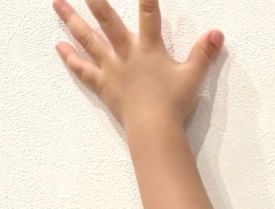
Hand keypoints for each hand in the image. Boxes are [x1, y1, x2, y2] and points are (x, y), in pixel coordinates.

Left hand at [51, 0, 224, 128]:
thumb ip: (204, 53)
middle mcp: (126, 52)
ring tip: (56, 3)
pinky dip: (71, 58)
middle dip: (94, 0)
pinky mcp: (103, 85)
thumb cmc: (173, 103)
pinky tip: (59, 47)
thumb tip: (218, 34)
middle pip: (106, 20)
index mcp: (148, 48)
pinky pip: (83, 70)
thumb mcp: (193, 77)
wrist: (154, 129)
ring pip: (87, 39)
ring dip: (71, 20)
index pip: (149, 14)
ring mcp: (111, 68)